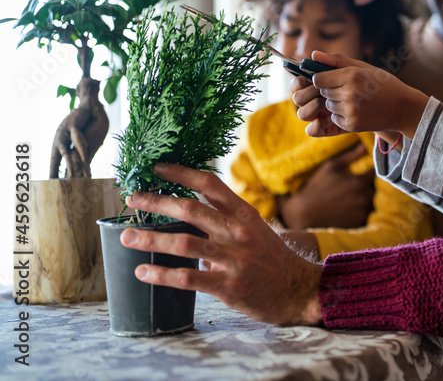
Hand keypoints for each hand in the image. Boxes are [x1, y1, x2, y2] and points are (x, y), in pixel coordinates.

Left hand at [120, 163, 323, 326]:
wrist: (299, 290)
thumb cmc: (273, 260)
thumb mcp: (255, 231)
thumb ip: (223, 225)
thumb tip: (189, 223)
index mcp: (244, 214)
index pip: (210, 184)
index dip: (181, 173)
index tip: (157, 168)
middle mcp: (237, 232)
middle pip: (190, 209)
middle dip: (157, 202)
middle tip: (133, 199)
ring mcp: (233, 258)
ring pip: (184, 243)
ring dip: (151, 239)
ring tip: (127, 237)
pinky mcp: (228, 286)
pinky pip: (188, 278)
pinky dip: (162, 274)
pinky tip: (143, 272)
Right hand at [278, 143, 374, 228]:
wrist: (305, 212)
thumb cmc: (318, 186)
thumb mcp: (333, 166)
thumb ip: (352, 155)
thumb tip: (366, 145)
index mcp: (360, 182)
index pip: (378, 173)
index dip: (376, 170)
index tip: (370, 168)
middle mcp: (365, 198)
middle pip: (379, 188)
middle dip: (374, 184)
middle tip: (364, 182)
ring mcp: (363, 212)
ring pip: (376, 201)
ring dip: (371, 197)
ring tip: (358, 194)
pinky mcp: (360, 223)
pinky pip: (370, 213)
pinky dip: (366, 209)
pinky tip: (355, 206)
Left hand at [291, 52, 428, 139]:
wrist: (404, 108)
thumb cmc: (384, 84)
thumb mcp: (364, 67)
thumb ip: (337, 61)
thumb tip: (313, 55)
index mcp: (352, 75)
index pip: (318, 79)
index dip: (323, 79)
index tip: (331, 79)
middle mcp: (349, 93)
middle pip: (323, 93)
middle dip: (331, 91)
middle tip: (350, 90)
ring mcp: (350, 111)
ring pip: (328, 106)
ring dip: (336, 103)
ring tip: (355, 100)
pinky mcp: (352, 125)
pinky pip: (335, 118)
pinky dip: (342, 115)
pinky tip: (358, 110)